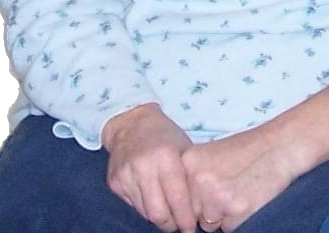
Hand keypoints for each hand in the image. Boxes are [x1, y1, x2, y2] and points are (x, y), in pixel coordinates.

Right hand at [103, 103, 197, 232]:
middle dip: (171, 224)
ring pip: (144, 212)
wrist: (131, 122)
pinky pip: (132, 205)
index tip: (191, 227)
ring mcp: (126, 174)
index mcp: (165, 156)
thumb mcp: (184, 148)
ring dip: (158, 216)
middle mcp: (143, 166)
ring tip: (168, 211)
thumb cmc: (165, 136)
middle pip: (158, 213)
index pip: (178, 200)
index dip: (186, 219)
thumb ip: (189, 177)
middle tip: (179, 225)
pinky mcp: (114, 182)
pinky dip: (144, 206)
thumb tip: (198, 210)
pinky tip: (152, 197)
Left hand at [181, 128, 295, 231]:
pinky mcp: (236, 210)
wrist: (280, 145)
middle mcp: (198, 179)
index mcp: (189, 161)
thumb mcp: (212, 153)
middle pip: (193, 212)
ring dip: (223, 214)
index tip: (212, 187)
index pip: (180, 197)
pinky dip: (239, 218)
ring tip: (240, 188)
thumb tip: (182, 207)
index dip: (196, 198)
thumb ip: (194, 176)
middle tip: (230, 185)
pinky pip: (229, 228)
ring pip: (210, 223)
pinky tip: (248, 196)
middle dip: (208, 207)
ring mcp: (216, 196)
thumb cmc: (248, 150)